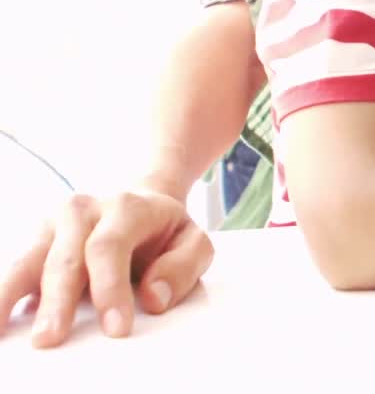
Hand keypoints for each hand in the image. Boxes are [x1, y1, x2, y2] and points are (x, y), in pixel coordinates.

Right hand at [0, 187, 212, 347]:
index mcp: (125, 207)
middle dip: (58, 301)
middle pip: (65, 258)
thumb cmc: (164, 228)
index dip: (110, 287)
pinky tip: (0, 317)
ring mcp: (52, 225)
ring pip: (27, 260)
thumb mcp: (193, 241)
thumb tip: (154, 297)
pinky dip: (4, 292)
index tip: (116, 328)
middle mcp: (82, 210)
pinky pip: (14, 267)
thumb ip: (183, 266)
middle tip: (51, 338)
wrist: (138, 199)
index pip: (110, 247)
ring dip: (10, 295)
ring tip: (2, 330)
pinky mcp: (34, 242)